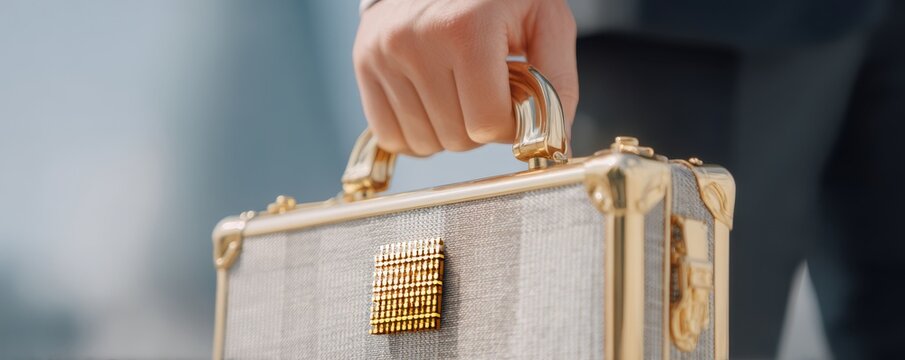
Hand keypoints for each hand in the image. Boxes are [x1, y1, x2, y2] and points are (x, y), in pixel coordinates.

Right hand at [353, 0, 577, 155]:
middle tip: (486, 86)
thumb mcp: (546, 19)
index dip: (511, 124)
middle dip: (480, 124)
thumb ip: (558, 81)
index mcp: (465, 29)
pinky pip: (392, 137)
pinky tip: (432, 99)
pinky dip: (417, 131)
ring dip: (449, 128)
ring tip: (458, 87)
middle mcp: (415, 42)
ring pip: (425, 144)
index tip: (514, 100)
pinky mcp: (364, 63)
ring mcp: (383, 54)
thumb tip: (552, 143)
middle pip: (458, 139)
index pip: (488, 124)